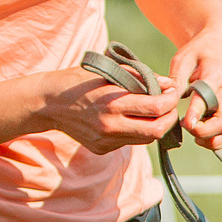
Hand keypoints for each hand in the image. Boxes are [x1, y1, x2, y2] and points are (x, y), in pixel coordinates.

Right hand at [29, 68, 179, 154]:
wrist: (49, 104)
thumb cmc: (79, 81)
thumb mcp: (109, 72)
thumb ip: (140, 78)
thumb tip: (168, 84)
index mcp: (112, 104)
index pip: (155, 108)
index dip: (170, 100)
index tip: (173, 92)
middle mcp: (110, 127)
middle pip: (156, 131)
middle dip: (169, 118)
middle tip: (170, 106)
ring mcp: (106, 141)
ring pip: (145, 139)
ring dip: (156, 126)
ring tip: (156, 111)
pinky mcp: (103, 149)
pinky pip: (130, 142)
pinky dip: (138, 130)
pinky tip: (133, 118)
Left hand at [169, 26, 221, 150]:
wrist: (218, 46)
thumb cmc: (197, 51)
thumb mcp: (182, 58)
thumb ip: (176, 79)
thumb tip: (168, 99)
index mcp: (215, 75)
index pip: (208, 99)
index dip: (197, 114)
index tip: (186, 123)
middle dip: (203, 132)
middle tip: (185, 125)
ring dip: (209, 139)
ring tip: (191, 130)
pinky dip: (212, 138)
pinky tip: (197, 130)